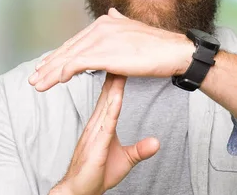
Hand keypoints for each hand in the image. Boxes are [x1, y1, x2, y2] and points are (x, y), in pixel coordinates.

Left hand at [29, 8, 193, 91]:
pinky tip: (57, 81)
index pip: (77, 40)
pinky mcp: (106, 53)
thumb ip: (119, 22)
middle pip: (70, 48)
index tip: (48, 65)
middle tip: (35, 77)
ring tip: (39, 84)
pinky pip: (78, 64)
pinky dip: (64, 73)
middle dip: (50, 64)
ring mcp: (103, 39)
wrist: (173, 51)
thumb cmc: (158, 46)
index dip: (60, 54)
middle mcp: (101, 26)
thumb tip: (112, 12)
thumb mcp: (133, 28)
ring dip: (51, 72)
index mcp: (106, 21)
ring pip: (70, 57)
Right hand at [51, 73, 158, 194]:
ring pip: (106, 105)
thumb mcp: (126, 159)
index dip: (117, 79)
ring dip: (114, 87)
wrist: (79, 191)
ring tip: (119, 68)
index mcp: (101, 123)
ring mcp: (95, 133)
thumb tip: (157, 142)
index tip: (124, 63)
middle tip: (120, 55)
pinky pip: (106, 123)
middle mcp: (96, 124)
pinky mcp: (96, 144)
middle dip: (114, 75)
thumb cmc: (97, 174)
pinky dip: (112, 109)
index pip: (111, 96)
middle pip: (108, 95)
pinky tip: (117, 98)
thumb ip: (140, 149)